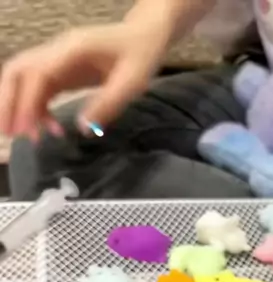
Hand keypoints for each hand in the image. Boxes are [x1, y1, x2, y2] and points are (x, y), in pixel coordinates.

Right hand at [0, 21, 166, 141]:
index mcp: (73, 49)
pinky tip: (52, 130)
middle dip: (8, 102)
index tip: (24, 129)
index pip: (37, 74)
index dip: (26, 102)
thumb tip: (83, 128)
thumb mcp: (132, 82)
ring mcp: (57, 61)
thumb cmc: (140, 56)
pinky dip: (39, 111)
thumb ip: (108, 104)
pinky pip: (40, 90)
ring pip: (24, 81)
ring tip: (28, 138)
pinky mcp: (62, 72)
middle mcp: (58, 52)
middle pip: (17, 71)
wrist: (144, 37)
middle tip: (7, 133)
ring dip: (20, 108)